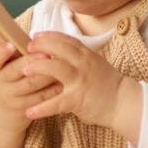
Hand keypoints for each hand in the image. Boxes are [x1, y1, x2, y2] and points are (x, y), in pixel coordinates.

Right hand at [0, 43, 57, 126]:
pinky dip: (52, 88)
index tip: (11, 45)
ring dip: (47, 73)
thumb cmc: (7, 78)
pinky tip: (62, 80)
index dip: (1, 53)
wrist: (0, 111)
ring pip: (31, 84)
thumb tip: (28, 31)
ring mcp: (10, 98)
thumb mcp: (2, 66)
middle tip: (46, 53)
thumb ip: (13, 52)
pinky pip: (40, 97)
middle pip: (15, 71)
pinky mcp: (23, 109)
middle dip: (32, 61)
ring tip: (60, 64)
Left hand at [19, 32, 137, 131]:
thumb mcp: (94, 64)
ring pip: (56, 68)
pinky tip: (29, 111)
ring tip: (24, 71)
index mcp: (86, 55)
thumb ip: (78, 58)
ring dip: (38, 68)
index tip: (35, 35)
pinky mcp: (77, 99)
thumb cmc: (106, 84)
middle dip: (41, 45)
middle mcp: (83, 64)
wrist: (123, 102)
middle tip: (26, 49)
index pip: (65, 39)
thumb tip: (57, 53)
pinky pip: (56, 103)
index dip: (48, 36)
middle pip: (59, 48)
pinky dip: (41, 108)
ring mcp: (80, 81)